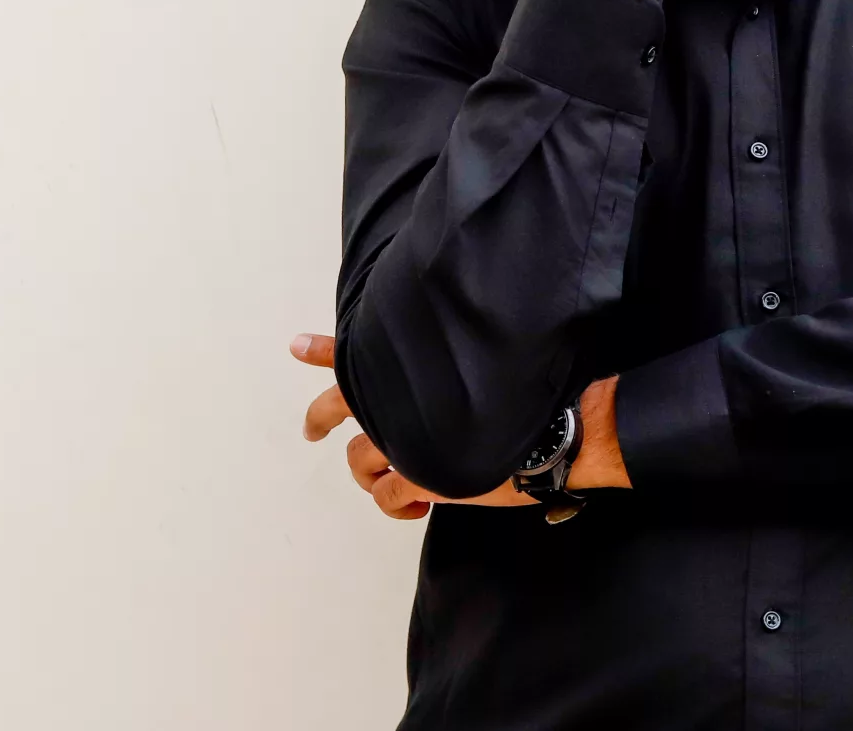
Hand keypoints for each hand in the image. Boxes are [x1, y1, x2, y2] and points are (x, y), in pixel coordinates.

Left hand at [290, 332, 527, 518]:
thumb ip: (448, 380)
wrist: (553, 433)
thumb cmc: (528, 404)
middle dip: (322, 416)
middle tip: (312, 430)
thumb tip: (435, 394)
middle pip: (341, 404)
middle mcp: (401, 400)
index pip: (362, 353)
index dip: (326, 350)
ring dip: (372, 474)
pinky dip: (397, 505)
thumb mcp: (481, 375)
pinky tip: (420, 506)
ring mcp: (403, 438)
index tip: (298, 345)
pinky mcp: (416, 475)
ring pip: (358, 459)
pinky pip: (385, 497)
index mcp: (417, 373)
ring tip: (398, 484)